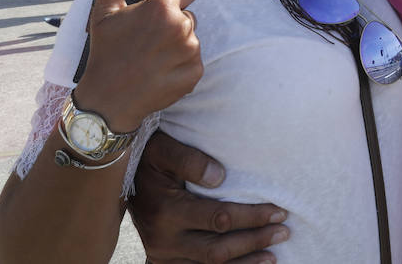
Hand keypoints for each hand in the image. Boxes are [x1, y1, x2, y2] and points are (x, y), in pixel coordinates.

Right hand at [72, 0, 203, 132]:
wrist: (109, 100)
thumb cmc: (106, 53)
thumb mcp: (104, 14)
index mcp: (162, 9)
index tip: (165, 5)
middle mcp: (181, 27)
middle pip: (188, 14)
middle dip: (173, 22)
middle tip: (149, 39)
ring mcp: (190, 51)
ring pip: (191, 38)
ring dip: (177, 44)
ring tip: (152, 57)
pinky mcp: (195, 73)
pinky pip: (194, 61)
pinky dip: (181, 66)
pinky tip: (160, 72)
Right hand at [130, 130, 289, 263]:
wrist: (116, 176)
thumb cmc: (148, 155)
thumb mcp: (163, 149)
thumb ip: (189, 160)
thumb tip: (221, 177)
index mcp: (166, 212)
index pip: (219, 219)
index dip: (252, 217)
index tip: (279, 211)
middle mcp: (163, 240)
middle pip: (218, 250)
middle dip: (254, 241)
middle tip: (284, 232)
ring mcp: (162, 254)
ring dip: (245, 263)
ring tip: (274, 256)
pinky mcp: (163, 260)